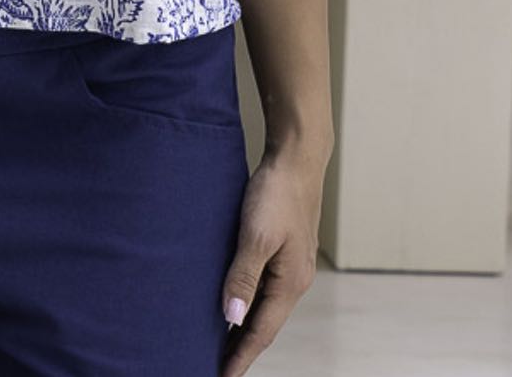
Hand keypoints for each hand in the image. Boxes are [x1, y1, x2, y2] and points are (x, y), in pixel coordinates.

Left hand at [218, 141, 329, 376]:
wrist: (296, 156)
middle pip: (264, 324)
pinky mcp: (284, 249)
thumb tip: (231, 320)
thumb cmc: (276, 193)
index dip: (240, 357)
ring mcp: (291, 265)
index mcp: (291, 283)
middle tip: (215, 365)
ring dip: (244, 324)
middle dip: (241, 347)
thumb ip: (243, 277)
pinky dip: (247, 300)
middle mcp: (294, 280)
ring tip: (219, 341)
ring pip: (264, 306)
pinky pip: (264, 286)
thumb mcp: (256, 235)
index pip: (261, 333)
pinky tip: (233, 298)